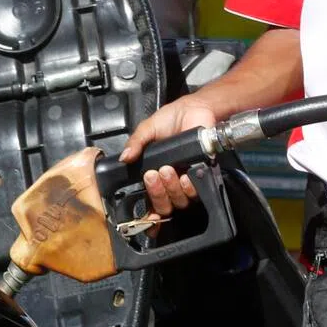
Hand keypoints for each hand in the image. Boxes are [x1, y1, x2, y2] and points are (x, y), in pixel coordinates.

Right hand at [120, 94, 216, 219]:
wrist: (194, 109)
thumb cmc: (172, 118)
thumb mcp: (148, 129)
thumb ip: (135, 143)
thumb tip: (123, 158)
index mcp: (156, 175)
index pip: (151, 202)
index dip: (149, 215)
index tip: (146, 217)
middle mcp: (171, 181)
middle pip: (164, 205)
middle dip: (157, 193)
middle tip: (153, 174)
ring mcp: (187, 180)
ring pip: (179, 200)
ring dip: (171, 188)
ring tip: (168, 169)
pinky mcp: (203, 174)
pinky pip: (197, 191)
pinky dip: (189, 187)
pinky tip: (186, 176)